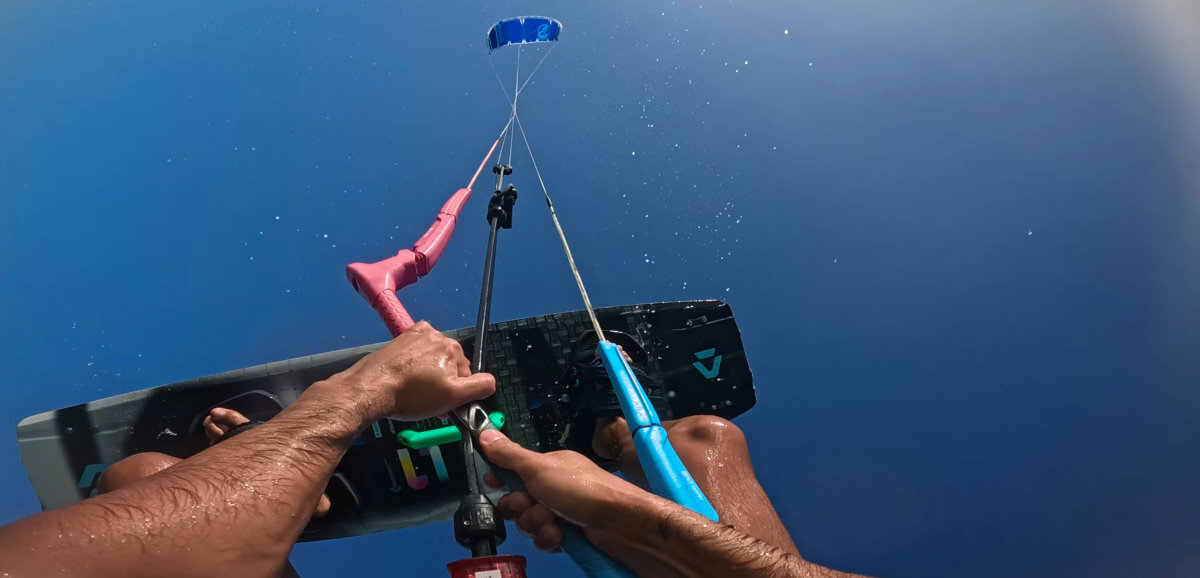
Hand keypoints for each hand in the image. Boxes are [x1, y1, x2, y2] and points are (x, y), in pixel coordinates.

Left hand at [329, 321, 495, 421]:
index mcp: (453, 347)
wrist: (371, 388)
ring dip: (429, 375)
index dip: (457, 393)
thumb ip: (480, 387)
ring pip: (432, 359)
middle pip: (450, 364)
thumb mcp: (453, 397)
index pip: (467, 374)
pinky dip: (415, 365)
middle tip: (427, 402)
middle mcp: (436, 335)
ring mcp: (415, 335)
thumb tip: (490, 382)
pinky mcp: (399, 340)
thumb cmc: (413, 395)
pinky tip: (406, 378)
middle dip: (443, 383)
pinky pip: (416, 353)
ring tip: (414, 393)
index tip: (443, 405)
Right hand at [478, 429, 654, 552]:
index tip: (493, 482)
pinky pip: (544, 539)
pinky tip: (561, 536)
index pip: (514, 470)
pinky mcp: (568, 534)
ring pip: (529, 522)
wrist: (617, 523)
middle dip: (522, 506)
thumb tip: (485, 433)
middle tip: (534, 503)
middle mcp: (555, 487)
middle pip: (518, 500)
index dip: (502, 478)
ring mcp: (562, 512)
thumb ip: (510, 455)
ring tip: (554, 521)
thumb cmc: (580, 488)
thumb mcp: (540, 467)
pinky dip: (550, 539)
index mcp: (549, 467)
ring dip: (537, 524)